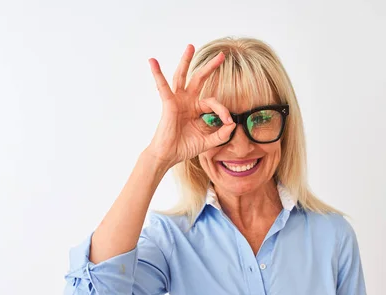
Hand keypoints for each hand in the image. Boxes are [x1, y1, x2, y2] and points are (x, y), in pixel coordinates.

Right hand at [145, 44, 235, 167]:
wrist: (168, 156)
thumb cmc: (184, 147)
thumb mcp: (208, 141)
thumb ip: (222, 134)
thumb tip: (233, 124)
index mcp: (196, 109)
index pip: (213, 102)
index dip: (223, 110)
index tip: (228, 121)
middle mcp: (187, 101)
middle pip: (199, 79)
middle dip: (210, 67)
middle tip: (222, 55)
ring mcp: (177, 101)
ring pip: (182, 76)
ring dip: (186, 61)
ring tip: (190, 47)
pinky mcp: (168, 103)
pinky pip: (162, 86)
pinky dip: (157, 74)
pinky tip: (152, 61)